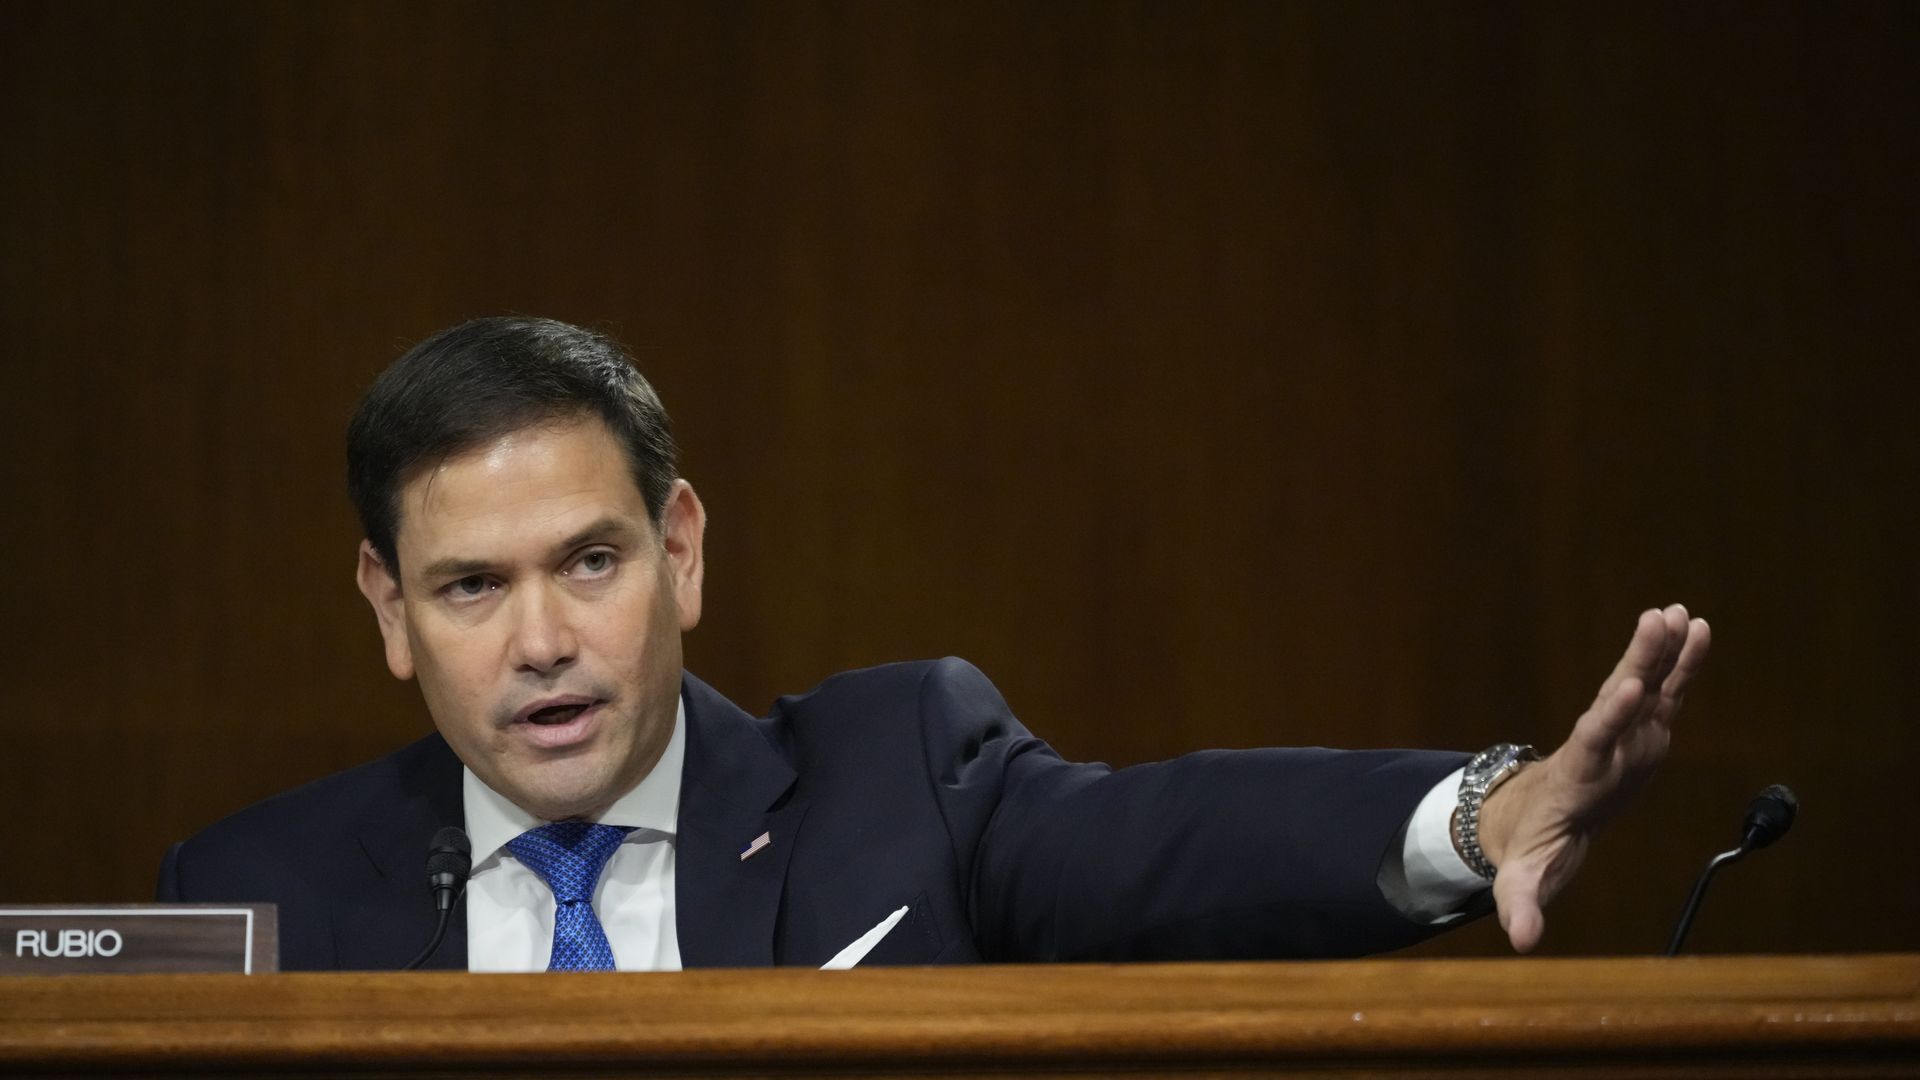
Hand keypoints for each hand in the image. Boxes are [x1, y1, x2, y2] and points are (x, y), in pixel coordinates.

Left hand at [1475, 604, 1710, 952]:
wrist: (1537, 817)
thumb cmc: (1533, 847)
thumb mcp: (1524, 877)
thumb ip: (1521, 903)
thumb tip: (1521, 939)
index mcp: (1578, 776)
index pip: (1594, 740)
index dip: (1610, 717)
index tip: (1624, 687)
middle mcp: (1602, 745)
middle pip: (1619, 698)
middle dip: (1639, 662)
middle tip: (1656, 620)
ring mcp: (1623, 734)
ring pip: (1644, 685)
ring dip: (1660, 650)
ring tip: (1678, 611)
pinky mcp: (1643, 731)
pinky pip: (1665, 691)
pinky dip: (1682, 663)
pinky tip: (1699, 628)